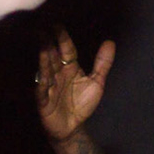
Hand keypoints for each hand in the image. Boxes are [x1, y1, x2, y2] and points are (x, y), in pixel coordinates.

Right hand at [36, 26, 114, 143]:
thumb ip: (103, 63)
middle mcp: (58, 74)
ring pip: (46, 70)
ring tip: (42, 46)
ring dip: (44, 59)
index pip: (67, 50)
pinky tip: (43, 75)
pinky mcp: (44, 101)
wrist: (73, 128)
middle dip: (48, 44)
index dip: (63, 39)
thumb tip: (110, 42)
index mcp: (70, 68)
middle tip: (43, 30)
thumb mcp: (96, 82)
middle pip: (53, 57)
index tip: (57, 26)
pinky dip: (43, 82)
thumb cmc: (81, 104)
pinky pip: (43, 90)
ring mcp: (50, 86)